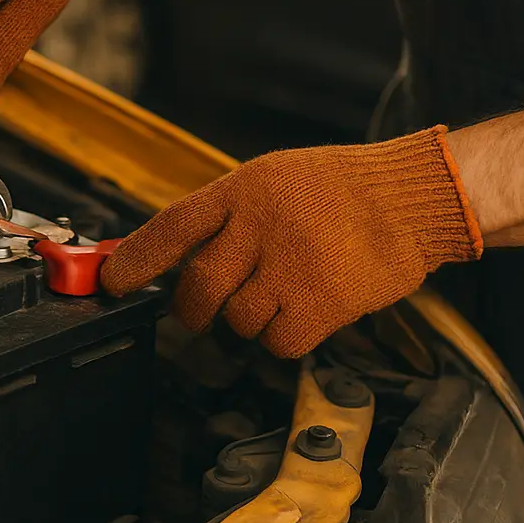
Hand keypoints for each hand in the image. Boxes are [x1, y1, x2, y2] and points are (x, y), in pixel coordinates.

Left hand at [100, 127, 481, 356]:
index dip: (135, 258)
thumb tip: (173, 255)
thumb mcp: (274, 179)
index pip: (173, 227)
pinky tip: (306, 310)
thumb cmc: (341, 189)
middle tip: (200, 310)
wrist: (412, 198)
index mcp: (244, 190)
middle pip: (199, 288)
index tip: (111, 282)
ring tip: (281, 292)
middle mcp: (261, 227)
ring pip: (237, 321)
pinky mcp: (321, 304)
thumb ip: (227, 214)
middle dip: (192, 309)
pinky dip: (284, 336)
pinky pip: (277, 342)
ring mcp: (291, 267)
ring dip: (249, 319)